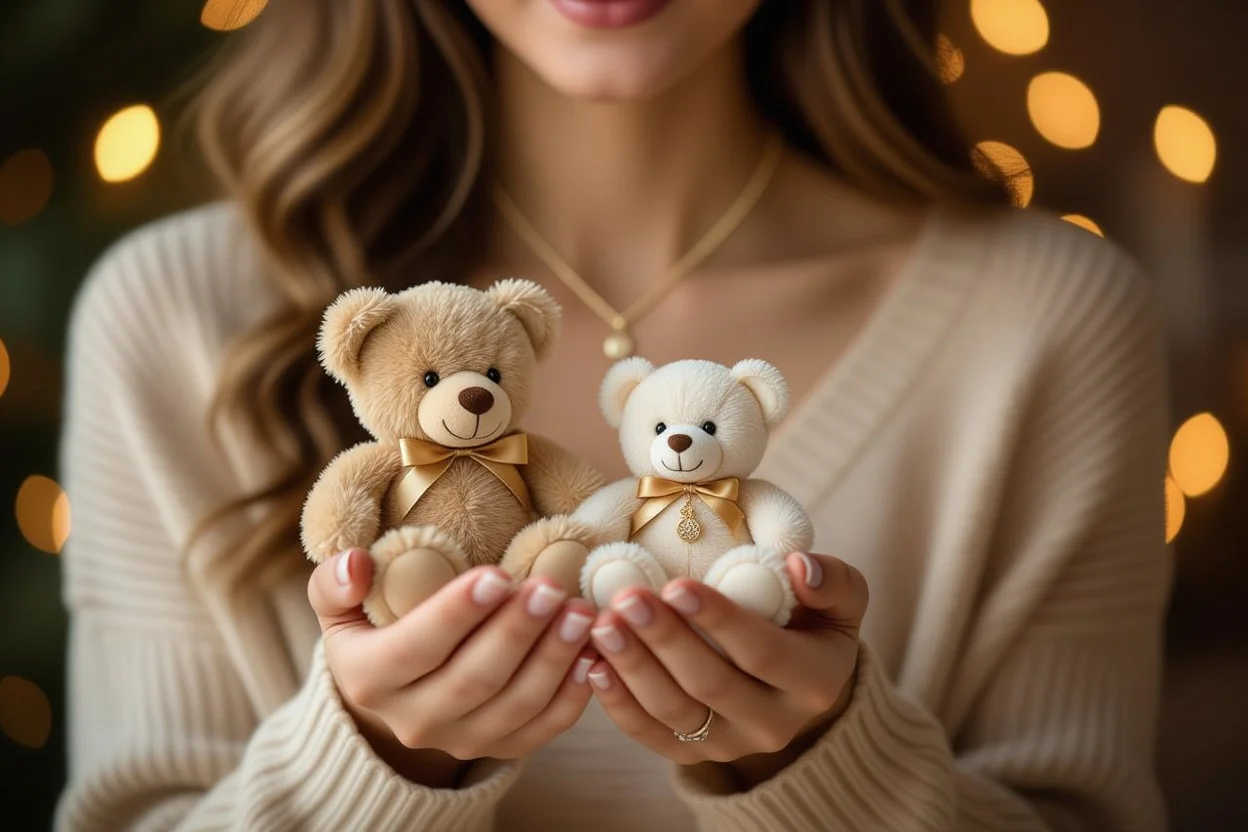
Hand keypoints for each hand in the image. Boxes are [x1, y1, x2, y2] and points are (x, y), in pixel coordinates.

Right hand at [307, 549, 597, 783]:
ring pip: (514, 706)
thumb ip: (334, 583)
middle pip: (473, 680)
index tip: (498, 575)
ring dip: (553, 660)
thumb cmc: (373, 627)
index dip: (456, 614)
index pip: (415, 649)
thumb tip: (356, 565)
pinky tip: (591, 653)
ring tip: (581, 613)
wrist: (394, 691)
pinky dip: (572, 695)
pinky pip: (542, 728)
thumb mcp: (338, 606)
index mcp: (369, 680)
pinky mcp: (500, 747)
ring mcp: (461, 740)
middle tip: (552, 588)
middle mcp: (414, 721)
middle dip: (516, 633)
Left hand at [585, 552, 865, 771]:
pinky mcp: (696, 754)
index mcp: (814, 682)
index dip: (719, 621)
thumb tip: (798, 567)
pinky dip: (619, 704)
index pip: (763, 654)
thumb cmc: (813, 623)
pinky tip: (594, 665)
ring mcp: (731, 745)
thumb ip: (831, 580)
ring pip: (675, 711)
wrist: (801, 683)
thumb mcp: (840, 600)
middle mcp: (774, 725)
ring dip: (633, 667)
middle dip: (665, 640)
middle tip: (627, 599)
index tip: (677, 585)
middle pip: (711, 685)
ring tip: (603, 624)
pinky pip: (651, 735)